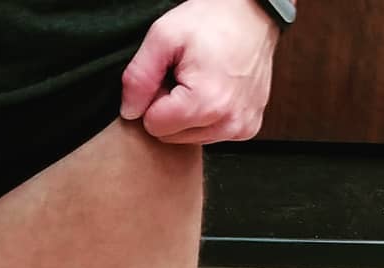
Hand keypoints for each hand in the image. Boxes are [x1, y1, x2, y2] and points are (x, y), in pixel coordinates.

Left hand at [120, 0, 279, 143]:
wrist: (254, 12)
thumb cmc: (212, 19)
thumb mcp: (164, 36)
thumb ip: (138, 77)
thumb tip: (129, 112)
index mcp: (206, 104)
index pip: (154, 126)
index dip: (155, 98)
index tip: (169, 75)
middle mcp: (228, 123)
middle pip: (170, 136)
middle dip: (170, 109)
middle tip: (184, 76)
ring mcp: (240, 128)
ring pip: (189, 138)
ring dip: (187, 114)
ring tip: (201, 81)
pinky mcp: (247, 128)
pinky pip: (210, 134)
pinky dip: (206, 116)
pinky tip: (215, 90)